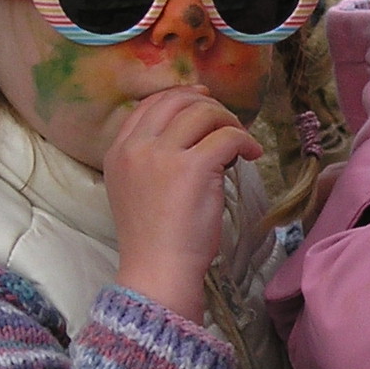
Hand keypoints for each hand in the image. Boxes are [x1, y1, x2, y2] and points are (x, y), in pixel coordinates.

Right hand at [109, 86, 263, 319]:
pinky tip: (251, 155)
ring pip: (204, 113)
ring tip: (241, 143)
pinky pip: (228, 136)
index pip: (149, 104)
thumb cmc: (152, 239)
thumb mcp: (134, 189)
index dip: (180, 97)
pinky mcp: (194, 167)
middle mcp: (136, 147)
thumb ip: (150, 158)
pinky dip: (245, 141)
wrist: (158, 271)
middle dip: (207, 105)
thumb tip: (192, 132)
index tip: (203, 103)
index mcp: (118, 151)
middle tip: (227, 121)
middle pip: (176, 101)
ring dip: (229, 122)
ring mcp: (163, 155)